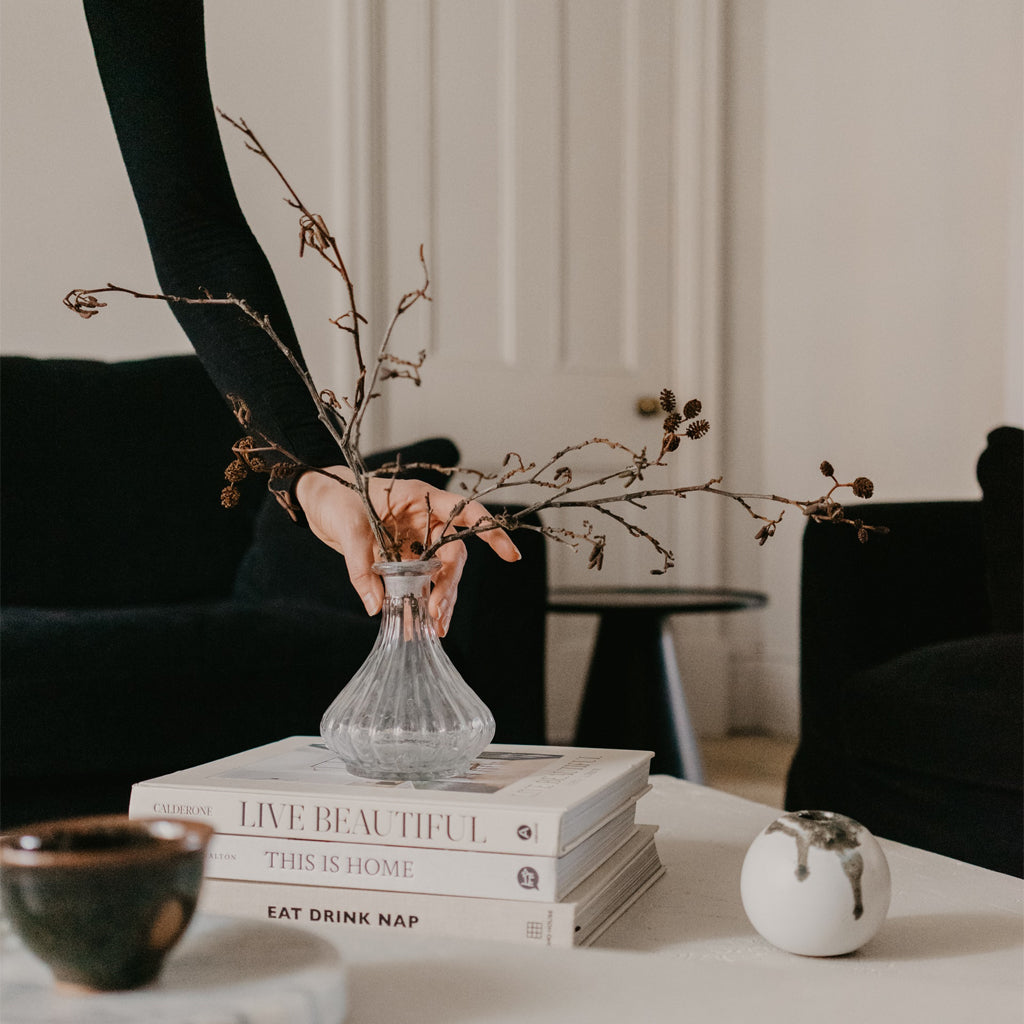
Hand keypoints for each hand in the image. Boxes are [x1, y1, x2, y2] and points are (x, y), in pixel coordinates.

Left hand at [295, 466, 520, 635]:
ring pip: (439, 572)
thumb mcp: (348, 528)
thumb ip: (362, 566)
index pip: (466, 512)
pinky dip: (420, 602)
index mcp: (421, 498)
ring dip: (439, 599)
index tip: (509, 555)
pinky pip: (419, 581)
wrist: (317, 499)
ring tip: (434, 629)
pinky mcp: (402, 556)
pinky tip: (421, 625)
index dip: (490, 531)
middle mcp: (425, 519)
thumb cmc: (335, 497)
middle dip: (449, 585)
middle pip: (453, 553)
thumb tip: (377, 607)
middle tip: (437, 613)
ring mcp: (415, 539)